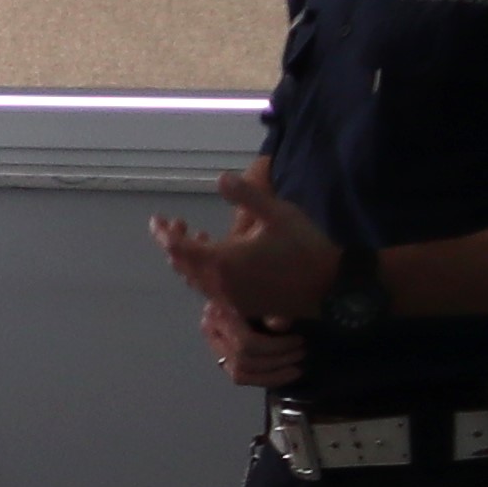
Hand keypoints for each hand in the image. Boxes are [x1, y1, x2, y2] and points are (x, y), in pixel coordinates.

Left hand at [152, 166, 335, 327]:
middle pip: (181, 265)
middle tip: (176, 224)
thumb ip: (247, 196)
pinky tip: (219, 259)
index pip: (177, 247)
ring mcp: (229, 299)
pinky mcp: (240, 308)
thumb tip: (220, 179)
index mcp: (222, 261)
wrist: (330, 287)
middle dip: (173, 243)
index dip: (163, 232)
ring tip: (198, 237)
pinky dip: (205, 273)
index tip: (157, 220)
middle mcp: (219, 284)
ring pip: (194, 280)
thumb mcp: (278, 213)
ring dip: (189, 259)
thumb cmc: (304, 247)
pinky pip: (210, 291)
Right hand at [198, 290, 308, 389]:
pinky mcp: (223, 357)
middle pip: (243, 358)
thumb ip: (276, 308)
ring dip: (273, 372)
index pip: (246, 342)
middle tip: (302, 352)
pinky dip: (266, 378)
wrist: (255, 280)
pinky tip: (287, 373)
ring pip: (240, 372)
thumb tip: (279, 325)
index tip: (300, 340)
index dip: (276, 347)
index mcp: (221, 311)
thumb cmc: (269, 285)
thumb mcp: (275, 292)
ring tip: (297, 364)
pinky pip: (240, 376)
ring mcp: (215, 345)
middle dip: (277, 359)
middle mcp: (212, 329)